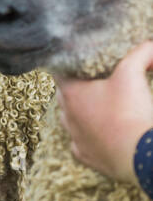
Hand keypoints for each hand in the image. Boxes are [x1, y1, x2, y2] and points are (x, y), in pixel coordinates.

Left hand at [56, 42, 152, 181]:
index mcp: (71, 92)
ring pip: (70, 119)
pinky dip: (89, 136)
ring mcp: (75, 137)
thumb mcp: (133, 73)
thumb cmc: (131, 112)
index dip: (67, 62)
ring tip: (99, 105)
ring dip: (81, 112)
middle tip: (94, 79)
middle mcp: (67, 115)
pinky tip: (101, 131)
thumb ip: (141, 53)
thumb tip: (151, 44)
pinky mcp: (86, 156)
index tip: (77, 58)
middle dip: (77, 86)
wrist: (141, 155)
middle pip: (64, 94)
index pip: (58, 70)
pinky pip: (81, 143)